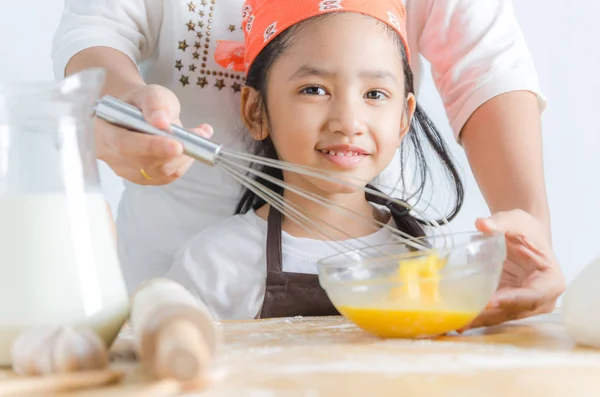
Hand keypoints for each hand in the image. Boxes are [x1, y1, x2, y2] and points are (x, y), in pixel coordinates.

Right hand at [95, 84, 213, 184]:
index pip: (125, 145)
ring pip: (160, 172)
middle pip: (145, 163)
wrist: (138, 114)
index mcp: (104, 131)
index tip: (177, 145)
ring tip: (199, 134)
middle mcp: (111, 155)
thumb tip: (162, 122)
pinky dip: (183, 163)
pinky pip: (167, 177)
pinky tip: (190, 148)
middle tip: (199, 135)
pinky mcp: (143, 178)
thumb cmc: (140, 103)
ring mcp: (126, 170)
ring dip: (184, 156)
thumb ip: (155, 103)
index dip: (152, 147)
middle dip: (176, 152)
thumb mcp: (148, 93)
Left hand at [462, 209, 565, 330]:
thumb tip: (482, 224)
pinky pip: (493, 313)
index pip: (533, 295)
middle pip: (515, 311)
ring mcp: (523, 304)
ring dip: (481, 320)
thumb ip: (501, 222)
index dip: (512, 300)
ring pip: (502, 316)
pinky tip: (459, 322)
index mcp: (551, 281)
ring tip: (458, 324)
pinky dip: (477, 317)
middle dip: (491, 315)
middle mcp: (540, 298)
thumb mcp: (516, 221)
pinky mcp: (507, 304)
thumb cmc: (526, 230)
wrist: (522, 234)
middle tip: (467, 317)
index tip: (491, 301)